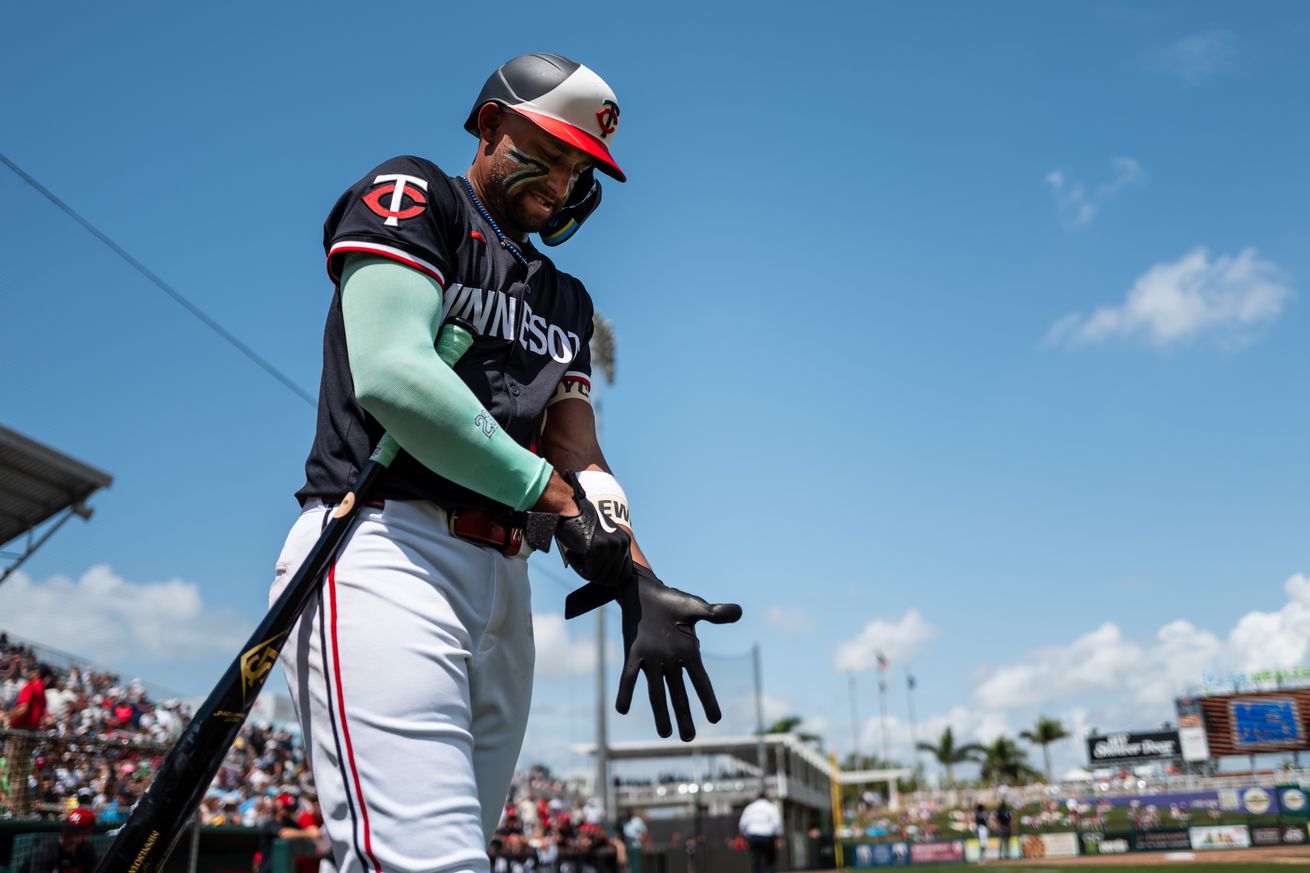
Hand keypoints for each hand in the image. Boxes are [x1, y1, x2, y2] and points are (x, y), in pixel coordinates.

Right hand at [551, 470, 632, 586]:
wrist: (568, 508)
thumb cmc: (580, 522)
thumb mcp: (602, 537)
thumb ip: (609, 554)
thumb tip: (611, 579)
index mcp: (625, 541)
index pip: (624, 573)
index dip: (609, 578)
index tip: (597, 575)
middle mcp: (621, 544)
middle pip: (612, 578)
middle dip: (596, 575)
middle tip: (583, 564)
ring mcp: (610, 547)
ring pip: (598, 576)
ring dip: (584, 569)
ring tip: (576, 552)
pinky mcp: (597, 549)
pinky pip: (588, 573)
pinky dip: (577, 565)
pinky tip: (572, 551)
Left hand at [616, 566, 741, 739]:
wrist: (644, 592)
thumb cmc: (672, 602)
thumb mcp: (695, 607)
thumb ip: (715, 613)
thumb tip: (737, 612)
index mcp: (688, 652)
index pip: (700, 680)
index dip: (707, 699)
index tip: (715, 719)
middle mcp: (670, 661)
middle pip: (679, 693)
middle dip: (683, 715)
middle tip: (688, 739)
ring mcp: (651, 658)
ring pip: (657, 690)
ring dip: (660, 712)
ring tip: (665, 734)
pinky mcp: (633, 652)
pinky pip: (629, 674)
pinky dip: (626, 690)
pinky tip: (622, 708)